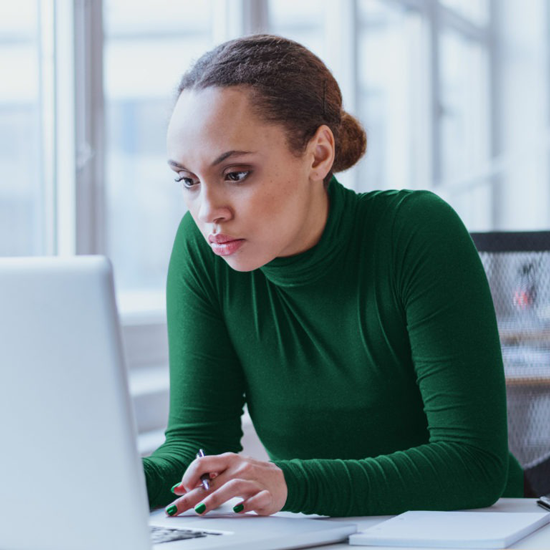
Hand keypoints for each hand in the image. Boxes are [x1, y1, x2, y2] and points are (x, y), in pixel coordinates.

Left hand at [165, 452, 287, 516]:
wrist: (283, 479)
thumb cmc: (251, 475)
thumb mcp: (229, 471)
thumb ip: (207, 477)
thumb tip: (180, 488)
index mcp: (228, 460)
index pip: (203, 463)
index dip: (189, 476)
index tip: (179, 491)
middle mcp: (240, 467)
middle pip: (212, 481)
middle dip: (191, 496)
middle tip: (175, 508)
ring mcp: (254, 480)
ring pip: (233, 486)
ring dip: (215, 499)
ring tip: (201, 509)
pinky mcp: (266, 494)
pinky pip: (256, 498)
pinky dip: (246, 505)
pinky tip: (237, 511)